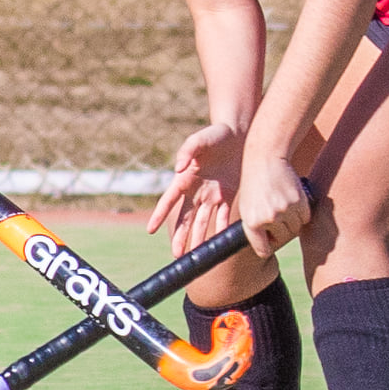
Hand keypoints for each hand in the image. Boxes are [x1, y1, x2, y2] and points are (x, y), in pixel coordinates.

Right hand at [149, 121, 246, 255]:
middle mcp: (197, 191)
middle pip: (185, 218)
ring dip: (198, 239)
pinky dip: (222, 230)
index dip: (160, 215)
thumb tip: (179, 169)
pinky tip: (219, 244)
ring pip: (203, 222)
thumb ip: (188, 152)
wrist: (238, 133)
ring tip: (195, 256)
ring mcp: (212, 195)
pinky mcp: (228, 196)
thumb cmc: (215, 134)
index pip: (169, 200)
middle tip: (176, 255)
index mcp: (185, 178)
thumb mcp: (200, 140)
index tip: (150, 230)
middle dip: (180, 236)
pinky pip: (224, 217)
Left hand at [235, 148, 310, 258]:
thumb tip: (268, 249)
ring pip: (296, 228)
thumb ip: (255, 229)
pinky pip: (305, 217)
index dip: (268, 246)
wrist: (265, 160)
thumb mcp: (247, 208)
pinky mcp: (298, 202)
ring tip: (282, 204)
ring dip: (292, 220)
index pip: (263, 250)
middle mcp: (268, 219)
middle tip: (276, 213)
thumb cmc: (254, 185)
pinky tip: (292, 199)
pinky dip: (301, 212)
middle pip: (283, 239)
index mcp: (251, 223)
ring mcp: (284, 210)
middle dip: (281, 230)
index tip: (269, 240)